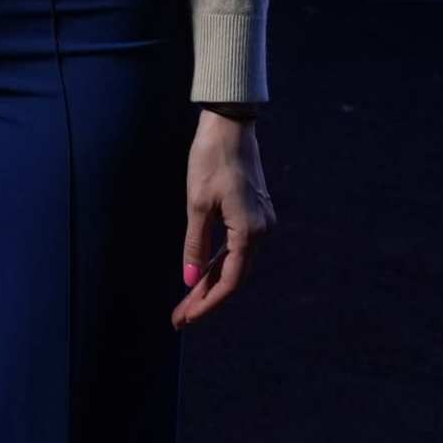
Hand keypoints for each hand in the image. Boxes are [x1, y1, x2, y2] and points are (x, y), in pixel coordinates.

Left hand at [173, 109, 270, 329]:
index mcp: (250, 231)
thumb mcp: (197, 204)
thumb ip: (195, 245)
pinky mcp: (254, 211)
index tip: (186, 318)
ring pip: (235, 262)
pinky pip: (237, 247)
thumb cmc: (211, 159)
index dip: (207, 303)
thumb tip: (190, 281)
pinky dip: (219, 262)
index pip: (229, 282)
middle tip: (180, 318)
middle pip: (233, 276)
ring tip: (186, 302)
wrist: (230, 124)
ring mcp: (260, 220)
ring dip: (211, 282)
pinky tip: (202, 274)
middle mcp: (262, 230)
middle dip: (206, 298)